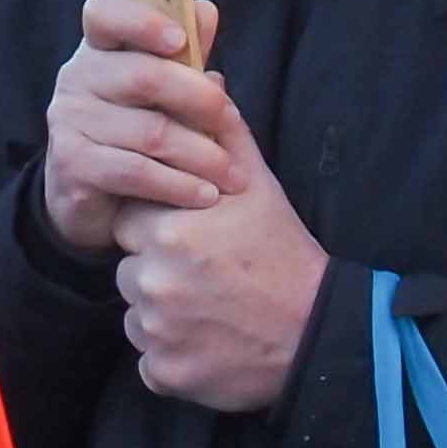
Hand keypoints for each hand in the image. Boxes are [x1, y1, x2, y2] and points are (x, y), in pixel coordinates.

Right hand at [37, 0, 222, 258]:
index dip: (142, 22)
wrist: (94, 201)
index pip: (104, 13)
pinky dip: (180, 185)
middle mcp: (75, 78)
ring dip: (202, 156)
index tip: (181, 40)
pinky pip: (137, 171)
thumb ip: (185, 55)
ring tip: (232, 174)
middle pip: (143, 76)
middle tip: (232, 122)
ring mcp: (68, 121)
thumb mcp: (164, 93)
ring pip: (150, 132)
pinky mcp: (71, 164)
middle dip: (200, 100)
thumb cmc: (135, 135)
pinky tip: (206, 195)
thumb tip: (206, 11)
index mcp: (98, 49)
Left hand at [109, 96, 330, 413]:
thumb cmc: (284, 253)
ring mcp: (158, 330)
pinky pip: (150, 359)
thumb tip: (202, 74)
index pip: (130, 219)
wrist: (318, 333)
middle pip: (128, 268)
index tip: (194, 233)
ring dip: (163, 312)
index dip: (159, 224)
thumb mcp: (257, 185)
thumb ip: (221, 131)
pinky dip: (173, 354)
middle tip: (209, 274)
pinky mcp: (164, 373)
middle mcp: (156, 278)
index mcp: (171, 228)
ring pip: (136, 314)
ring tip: (213, 306)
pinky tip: (210, 341)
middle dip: (158, 269)